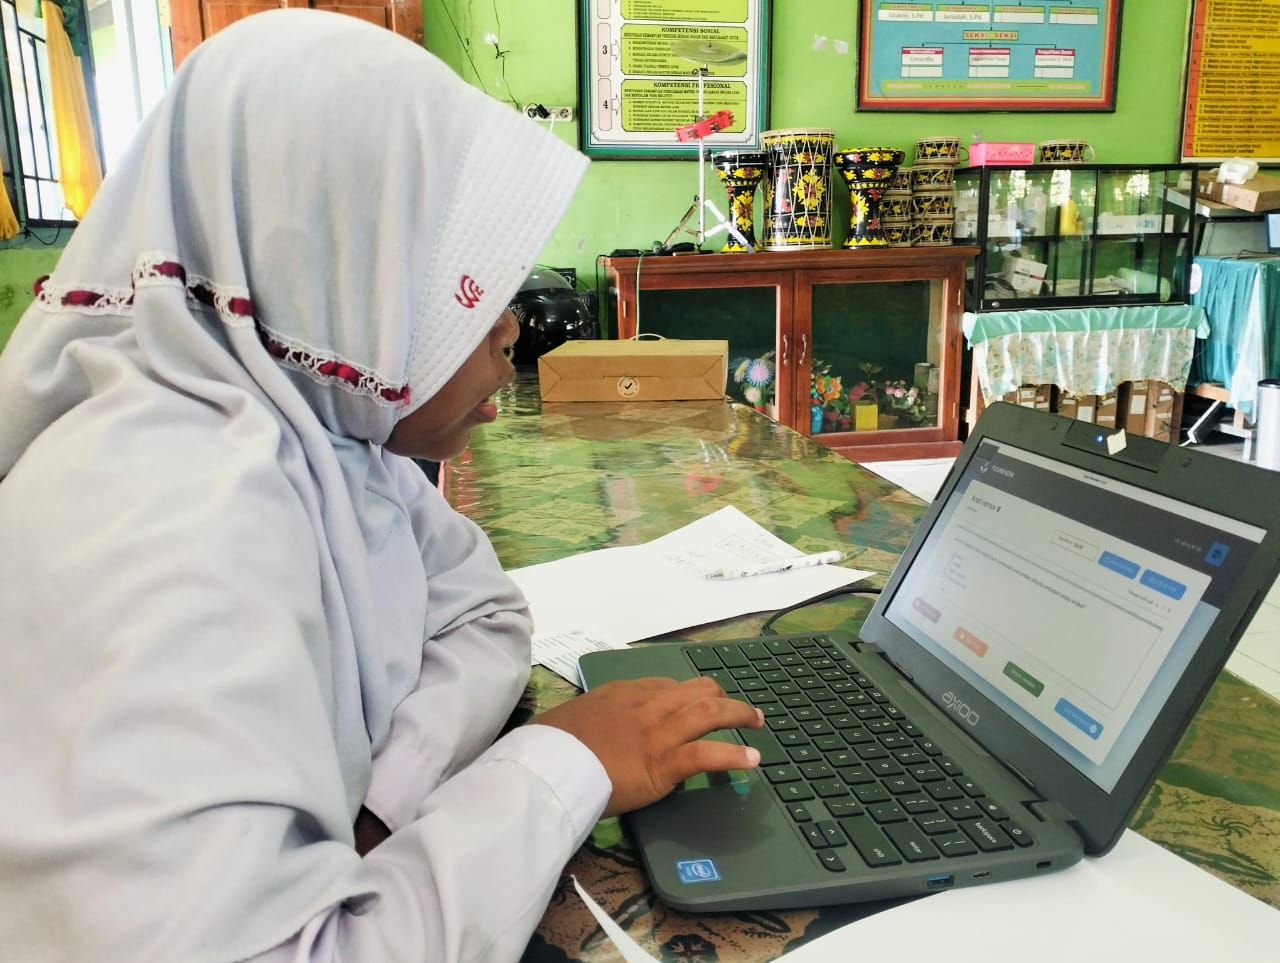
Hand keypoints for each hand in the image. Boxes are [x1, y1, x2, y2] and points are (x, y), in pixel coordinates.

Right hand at [533, 676, 763, 816]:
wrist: (547, 764)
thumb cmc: (549, 746)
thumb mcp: (568, 719)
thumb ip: (588, 720)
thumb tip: (584, 732)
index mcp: (622, 694)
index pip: (666, 686)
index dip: (687, 694)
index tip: (698, 702)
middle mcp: (645, 706)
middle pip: (695, 691)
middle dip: (721, 697)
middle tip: (738, 708)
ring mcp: (657, 733)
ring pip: (708, 714)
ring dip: (738, 715)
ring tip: (757, 721)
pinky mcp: (663, 762)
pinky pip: (706, 754)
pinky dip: (733, 755)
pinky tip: (752, 759)